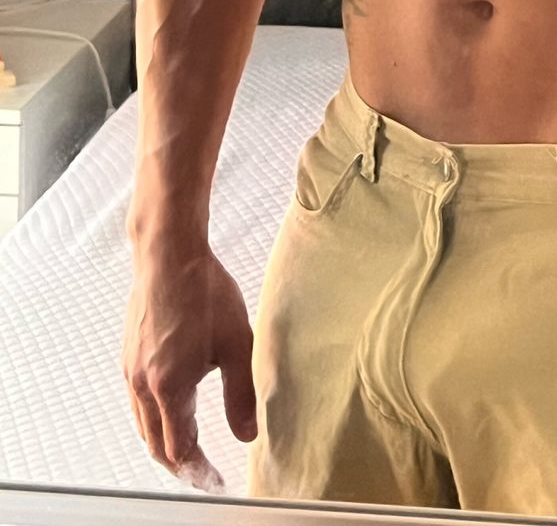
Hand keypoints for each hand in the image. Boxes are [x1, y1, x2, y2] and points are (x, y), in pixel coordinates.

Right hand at [122, 245, 257, 493]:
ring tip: (189, 449)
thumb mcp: (235, 344)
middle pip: (157, 445)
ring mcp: (131, 371)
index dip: (198, 471)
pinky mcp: (129, 355)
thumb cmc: (203, 292)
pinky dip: (154, 419)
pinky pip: (137, 403)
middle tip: (203, 473)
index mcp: (169, 387)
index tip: (215, 480)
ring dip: (165, 443)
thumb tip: (248, 433)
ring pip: (144, 425)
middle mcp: (143, 385)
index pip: (180, 450)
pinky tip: (172, 409)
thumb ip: (241, 394)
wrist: (169, 256)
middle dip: (180, 465)